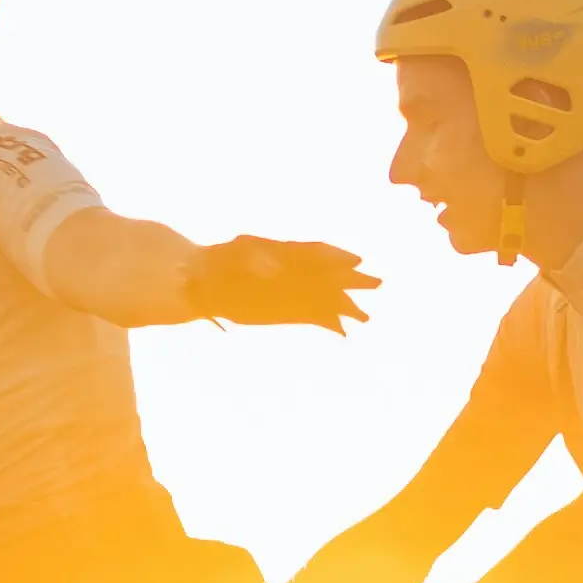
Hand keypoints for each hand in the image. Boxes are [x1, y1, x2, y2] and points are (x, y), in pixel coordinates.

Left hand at [188, 235, 375, 331]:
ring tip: (365, 317)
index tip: (356, 261)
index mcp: (286, 251)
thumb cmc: (223, 258)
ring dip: (344, 307)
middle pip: (328, 276)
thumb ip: (255, 258)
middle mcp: (295, 272)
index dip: (336, 257)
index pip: (316, 252)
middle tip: (377, 283)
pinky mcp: (287, 312)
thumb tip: (272, 270)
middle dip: (352, 281)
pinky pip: (312, 317)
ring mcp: (292, 292)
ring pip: (325, 299)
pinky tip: (342, 332)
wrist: (205, 278)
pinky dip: (327, 324)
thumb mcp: (237, 251)